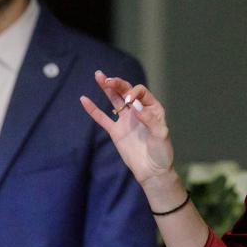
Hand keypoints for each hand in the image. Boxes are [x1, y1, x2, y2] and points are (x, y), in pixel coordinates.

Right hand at [79, 70, 175, 185]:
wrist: (152, 171)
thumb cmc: (162, 152)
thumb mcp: (160, 135)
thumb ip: (149, 120)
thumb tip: (134, 107)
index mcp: (152, 108)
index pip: (140, 92)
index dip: (134, 93)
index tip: (130, 101)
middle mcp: (138, 110)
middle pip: (126, 92)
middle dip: (117, 84)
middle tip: (106, 79)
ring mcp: (126, 120)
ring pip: (114, 100)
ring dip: (107, 88)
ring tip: (98, 75)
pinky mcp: (116, 131)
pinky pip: (102, 118)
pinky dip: (93, 109)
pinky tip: (84, 99)